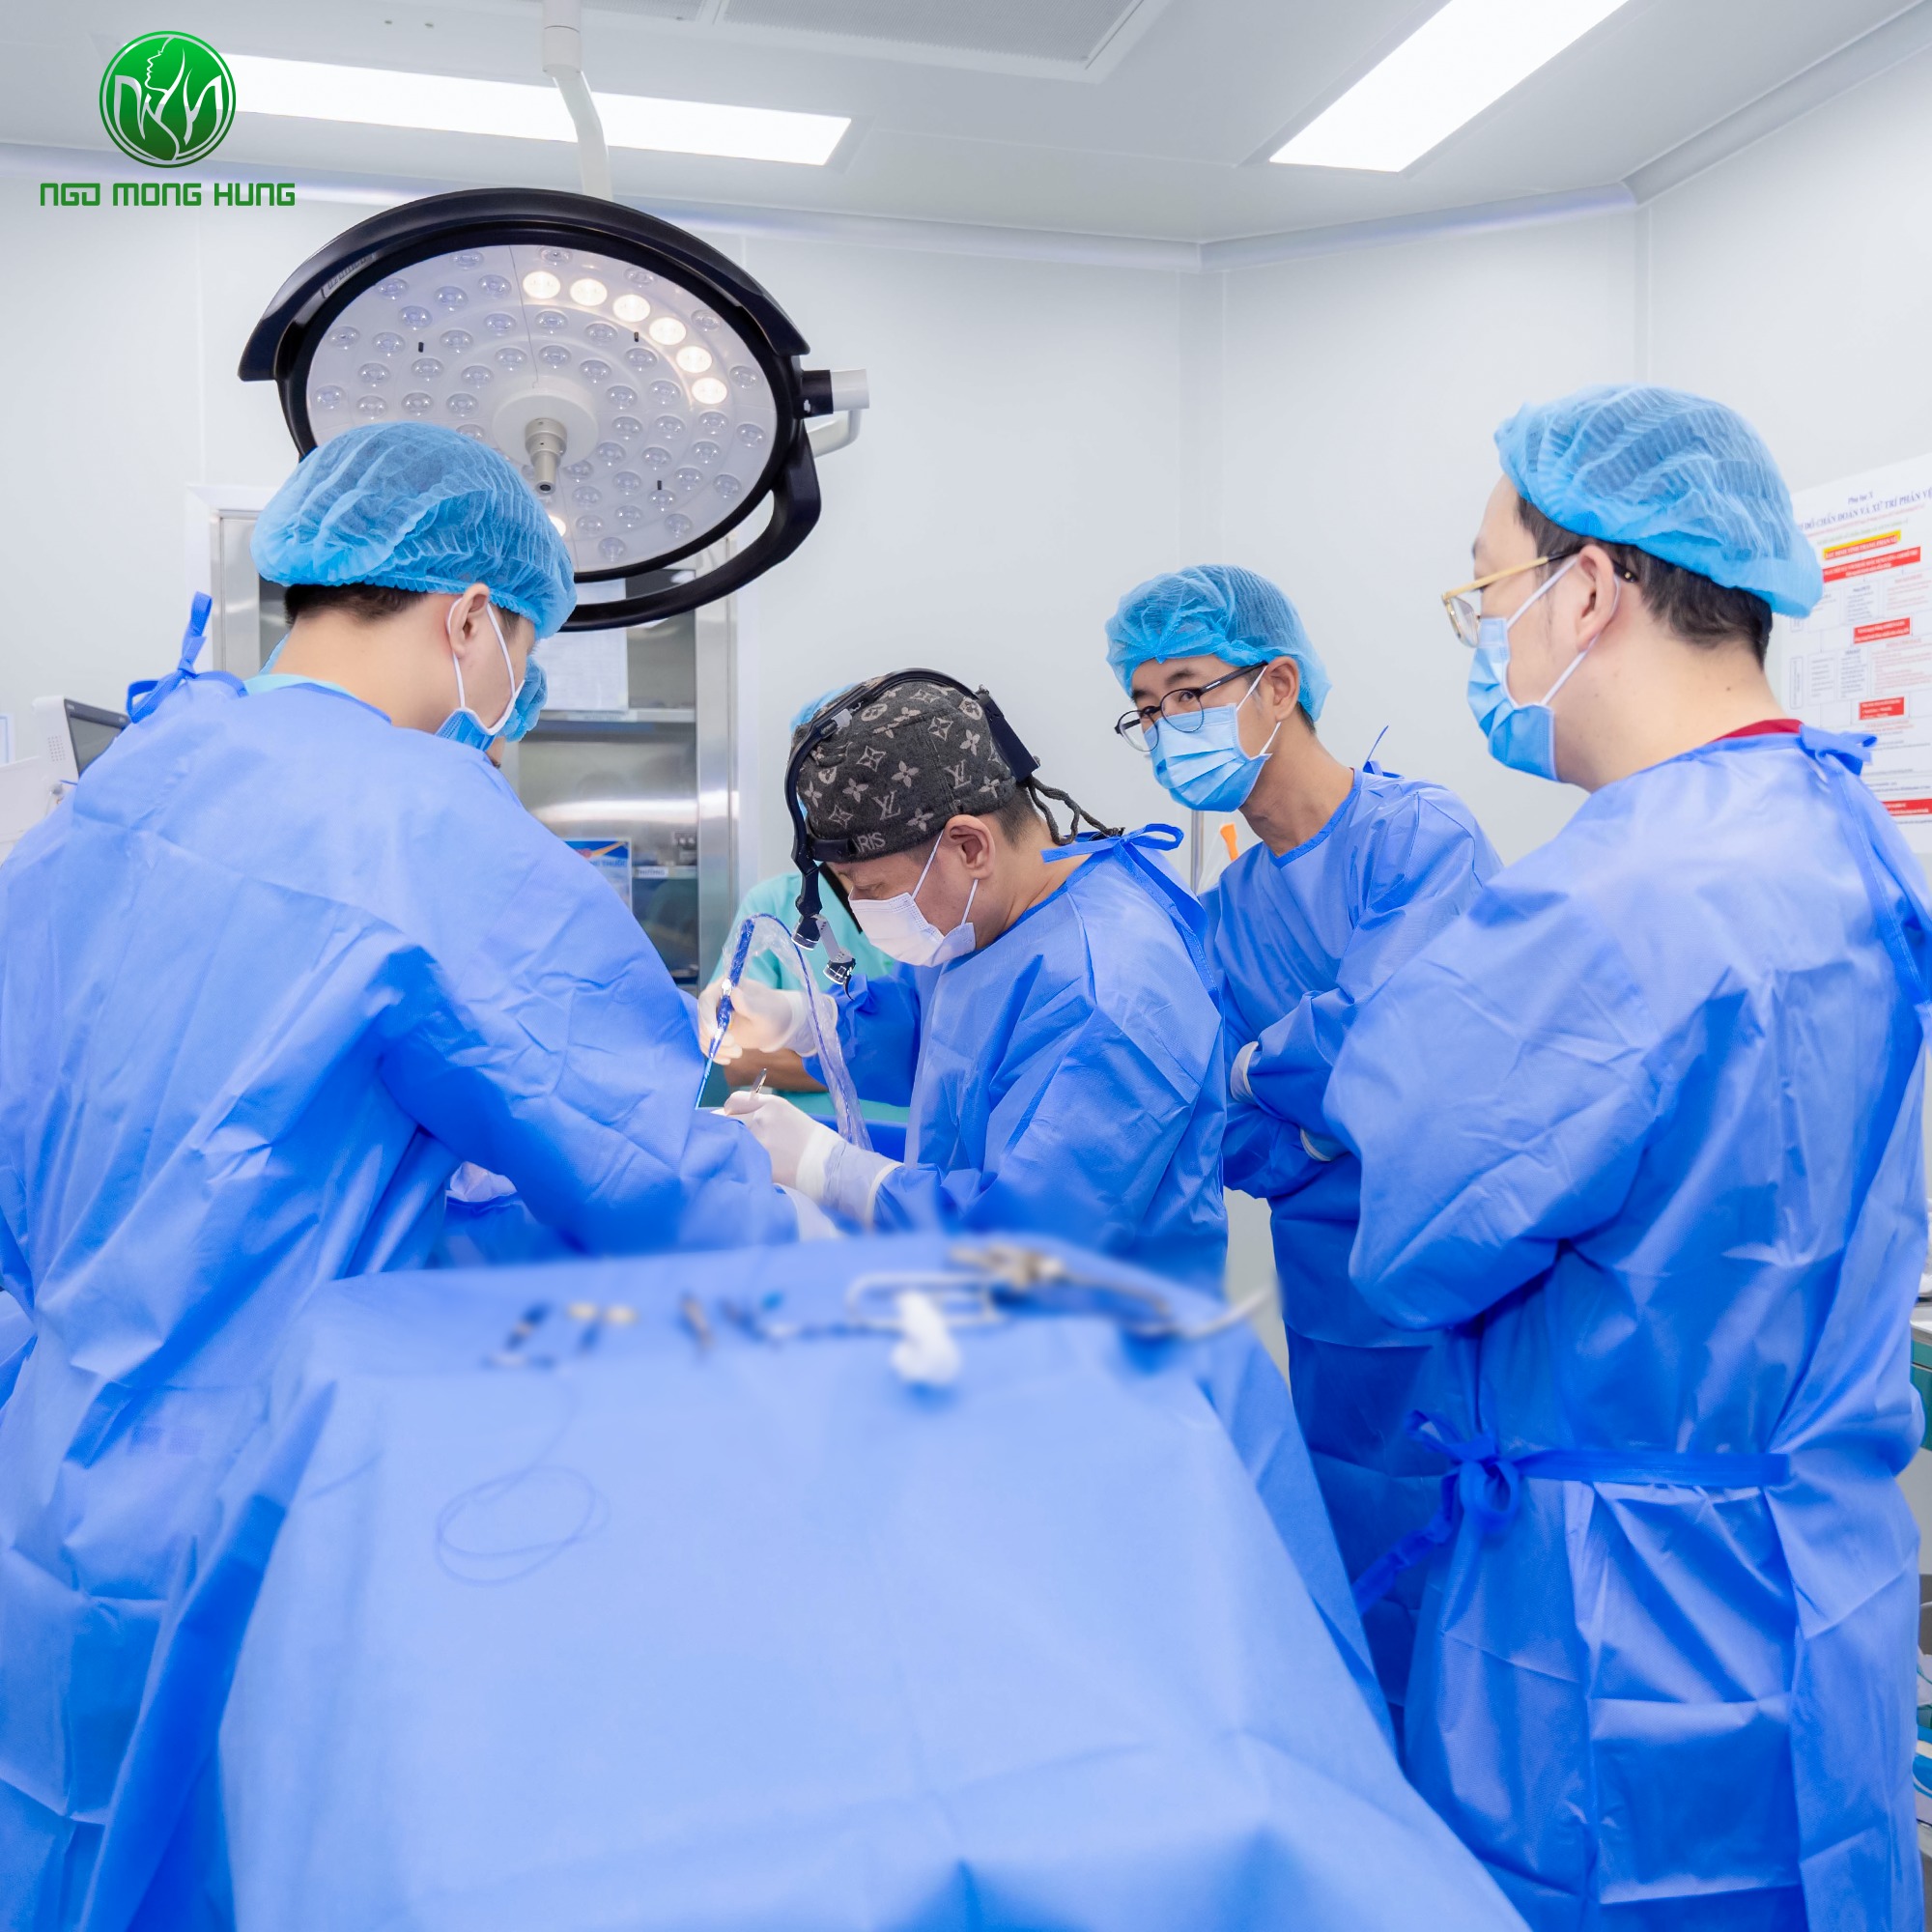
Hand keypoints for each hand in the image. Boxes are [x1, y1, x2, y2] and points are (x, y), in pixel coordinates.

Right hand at [696, 977, 802, 1061]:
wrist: (776, 1024)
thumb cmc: (772, 1013)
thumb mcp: (764, 1011)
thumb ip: (749, 1004)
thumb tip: (734, 993)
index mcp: (726, 987)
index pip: (707, 999)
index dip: (707, 1017)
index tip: (714, 1034)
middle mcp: (715, 1000)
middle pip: (702, 1019)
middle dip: (714, 1037)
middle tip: (734, 1046)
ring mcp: (713, 1016)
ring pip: (704, 1034)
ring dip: (717, 1048)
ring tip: (739, 1053)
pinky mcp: (715, 1031)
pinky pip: (707, 1044)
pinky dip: (715, 1054)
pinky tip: (728, 1060)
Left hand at [722, 1088, 837, 1189]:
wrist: (829, 1165)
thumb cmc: (813, 1141)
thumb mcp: (788, 1115)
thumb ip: (763, 1113)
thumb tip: (738, 1119)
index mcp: (771, 1104)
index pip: (734, 1100)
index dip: (730, 1111)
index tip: (732, 1120)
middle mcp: (761, 1118)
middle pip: (726, 1120)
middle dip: (727, 1130)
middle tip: (733, 1141)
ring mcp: (757, 1141)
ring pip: (730, 1141)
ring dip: (732, 1147)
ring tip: (741, 1155)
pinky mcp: (757, 1162)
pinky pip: (739, 1159)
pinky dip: (741, 1164)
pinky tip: (751, 1168)